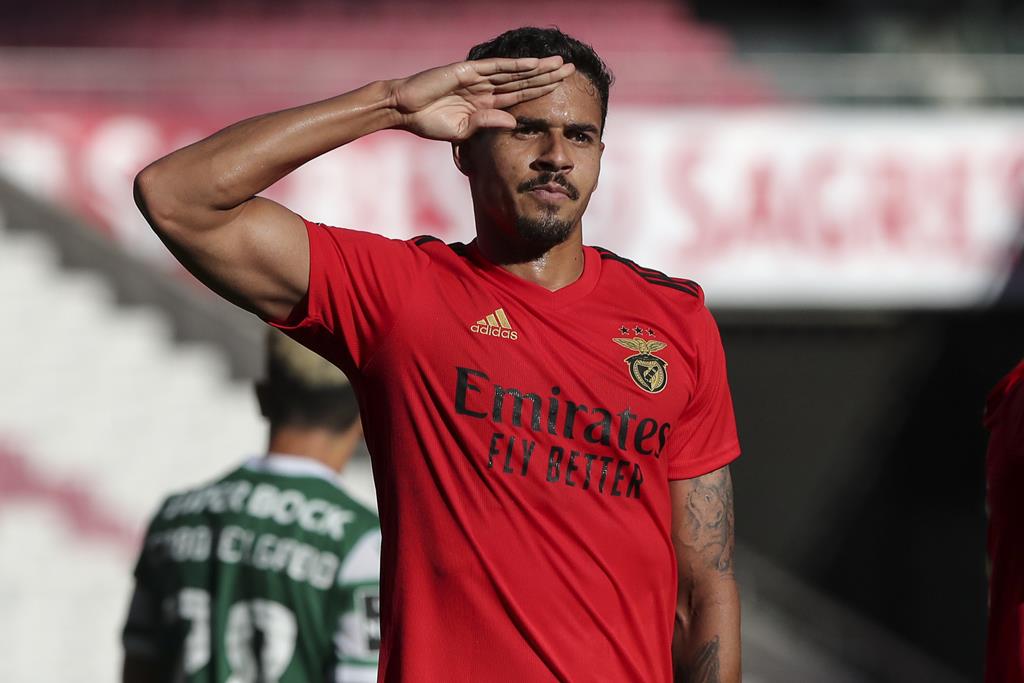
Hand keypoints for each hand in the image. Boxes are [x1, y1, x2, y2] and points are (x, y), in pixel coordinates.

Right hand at [389, 56, 575, 141]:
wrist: (404, 110)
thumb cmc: (428, 122)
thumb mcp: (463, 131)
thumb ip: (488, 125)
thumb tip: (515, 124)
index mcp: (486, 104)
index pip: (520, 97)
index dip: (541, 93)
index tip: (562, 91)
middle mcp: (486, 88)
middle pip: (524, 81)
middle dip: (548, 76)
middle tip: (572, 70)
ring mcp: (478, 78)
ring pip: (515, 72)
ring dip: (538, 68)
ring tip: (561, 64)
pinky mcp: (468, 71)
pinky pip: (496, 68)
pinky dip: (516, 66)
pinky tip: (534, 64)